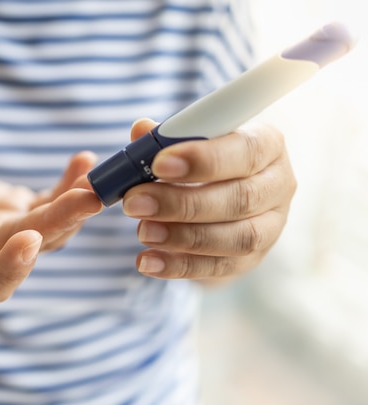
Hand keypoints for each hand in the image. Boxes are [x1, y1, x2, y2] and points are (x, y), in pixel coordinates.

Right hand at [0, 151, 101, 301]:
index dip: (12, 268)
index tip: (29, 239)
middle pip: (34, 246)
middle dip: (61, 221)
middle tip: (89, 197)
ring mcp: (12, 232)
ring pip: (53, 225)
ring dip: (76, 203)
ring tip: (96, 179)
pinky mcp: (21, 208)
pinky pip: (51, 198)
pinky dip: (68, 181)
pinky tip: (84, 160)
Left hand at [123, 118, 295, 282]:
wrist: (219, 200)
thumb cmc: (201, 161)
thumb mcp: (186, 141)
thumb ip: (164, 137)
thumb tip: (141, 129)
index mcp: (266, 144)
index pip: (245, 150)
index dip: (203, 159)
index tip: (159, 163)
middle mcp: (277, 185)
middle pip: (240, 198)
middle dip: (182, 203)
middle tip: (135, 202)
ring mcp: (270, 227)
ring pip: (235, 238)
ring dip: (182, 236)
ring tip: (142, 231)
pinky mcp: (252, 259)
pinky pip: (219, 267)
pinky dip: (180, 266)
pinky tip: (148, 261)